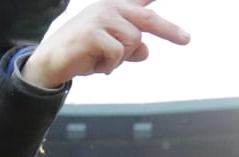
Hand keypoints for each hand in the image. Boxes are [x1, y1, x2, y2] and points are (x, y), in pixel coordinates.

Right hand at [21, 0, 188, 89]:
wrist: (50, 63)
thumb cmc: (80, 55)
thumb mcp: (109, 53)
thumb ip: (129, 50)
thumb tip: (146, 50)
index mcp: (115, 8)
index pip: (143, 0)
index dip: (160, 11)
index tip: (183, 28)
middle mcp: (110, 7)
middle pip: (148, 19)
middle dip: (170, 30)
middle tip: (187, 39)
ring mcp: (102, 17)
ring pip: (134, 42)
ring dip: (121, 60)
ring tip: (102, 62)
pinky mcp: (94, 33)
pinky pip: (118, 54)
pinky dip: (109, 66)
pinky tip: (95, 65)